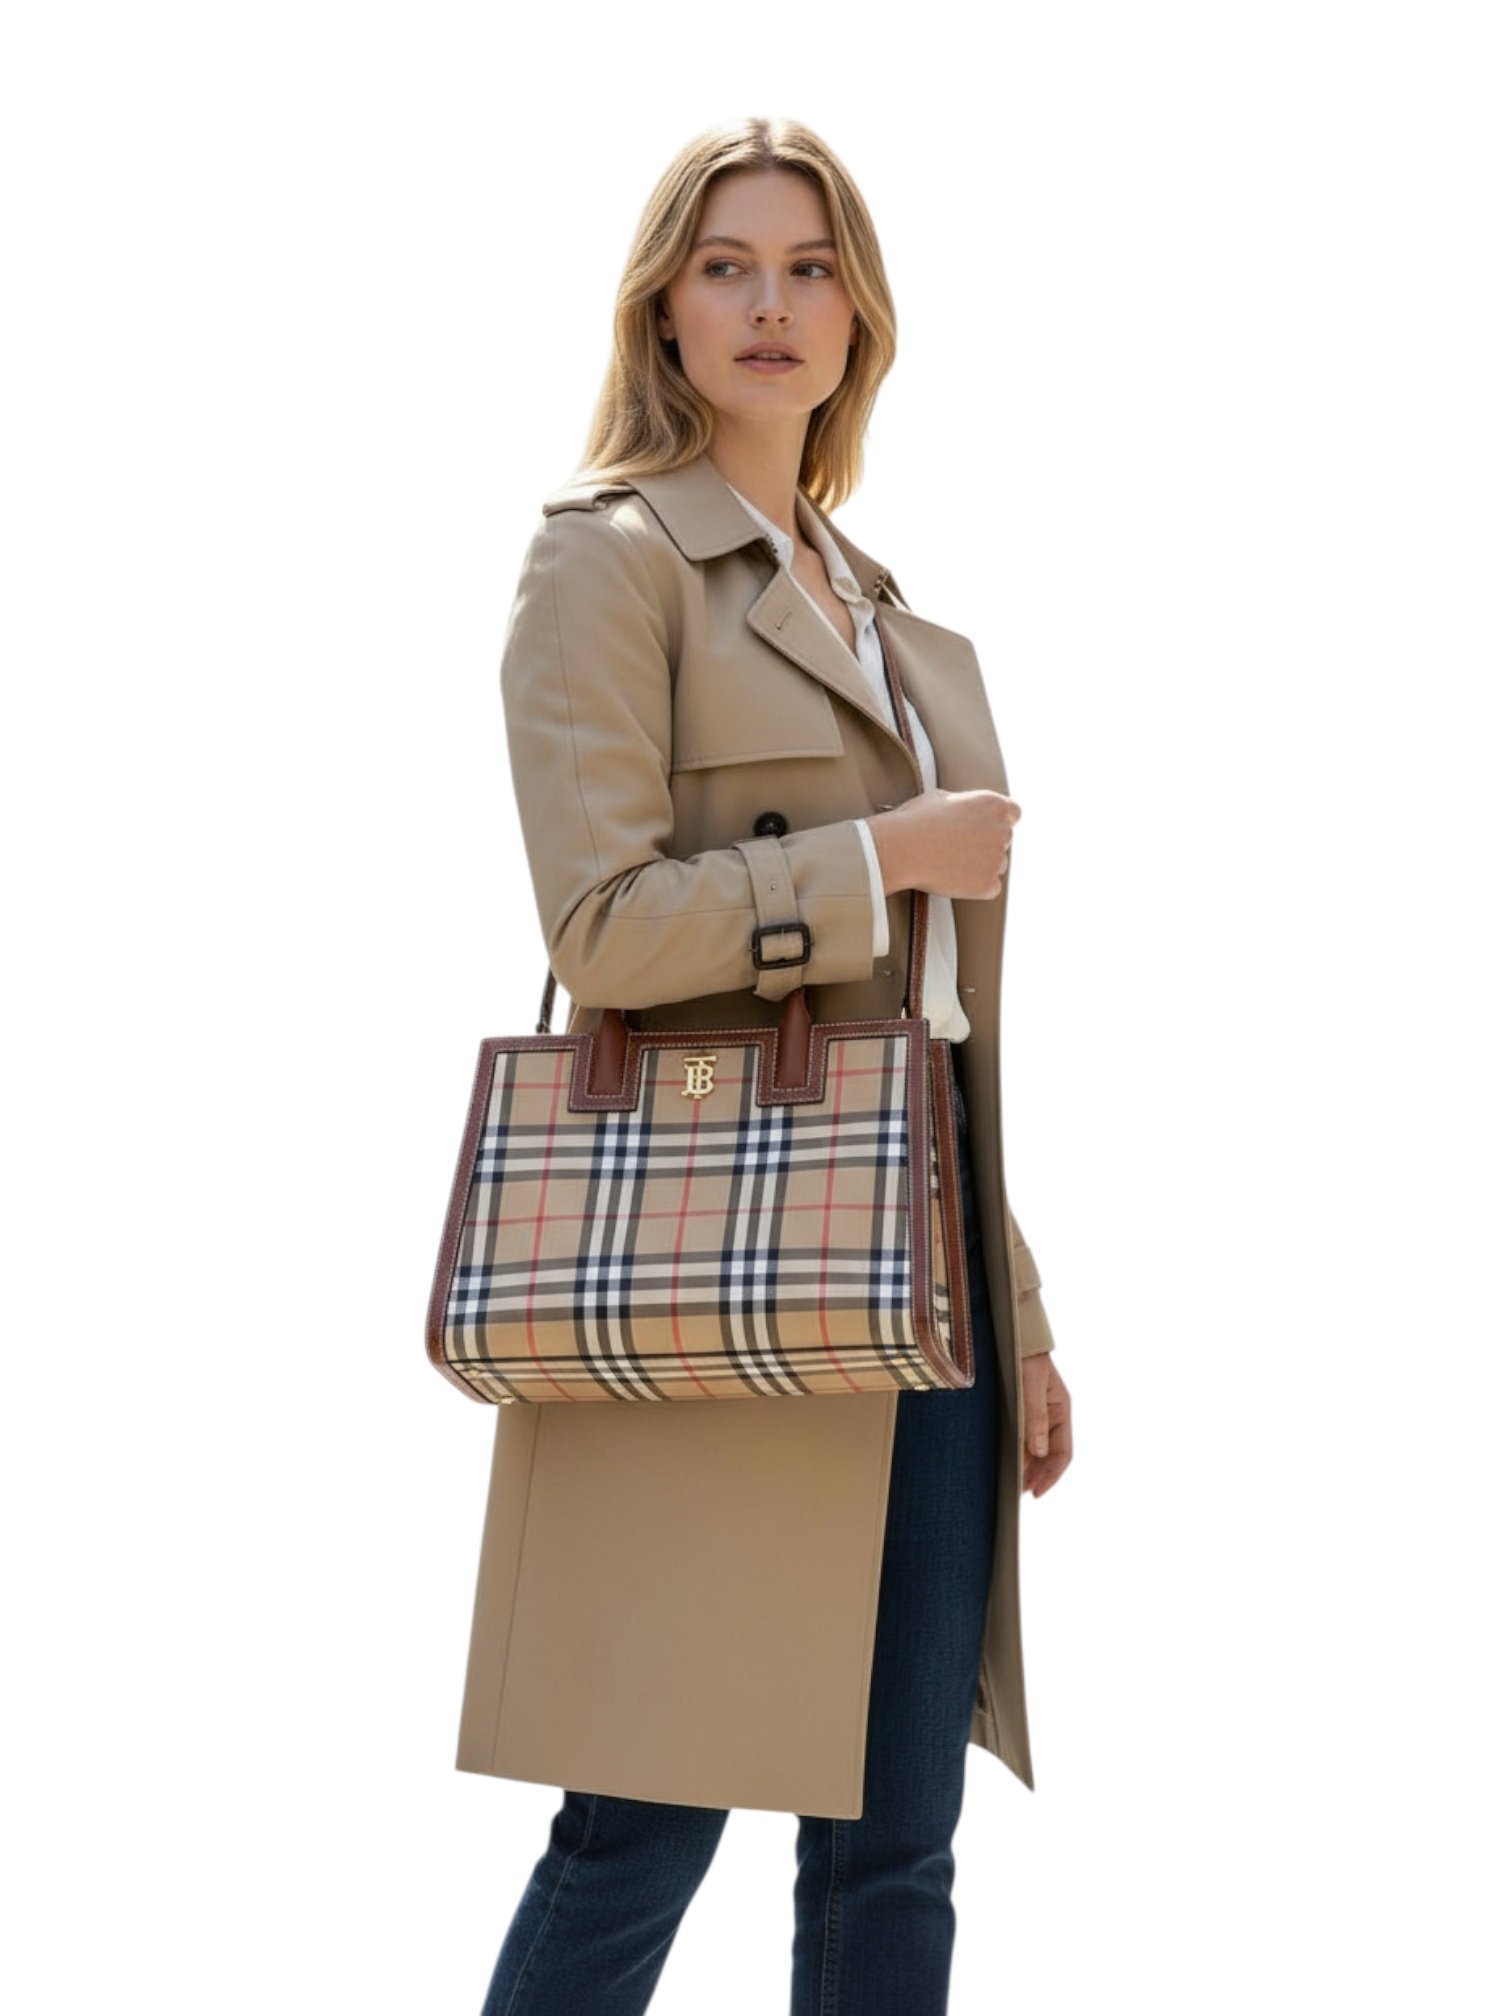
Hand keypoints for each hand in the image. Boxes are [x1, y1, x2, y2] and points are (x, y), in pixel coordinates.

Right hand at [866, 789, 1020, 901]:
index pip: (1014, 813)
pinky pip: (990, 887)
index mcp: (993, 804)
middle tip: (958, 848)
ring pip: (997, 865)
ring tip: (949, 864)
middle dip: (986, 844)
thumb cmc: (914, 821)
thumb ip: (964, 805)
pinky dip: (976, 886)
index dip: (1000, 820)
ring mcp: (997, 859)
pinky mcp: (987, 884)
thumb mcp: (941, 798)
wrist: (901, 849)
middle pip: (1004, 840)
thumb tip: (965, 812)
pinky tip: (953, 879)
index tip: (987, 828)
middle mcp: (1001, 831)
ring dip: (981, 865)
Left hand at [1021, 1353, 1071, 1495]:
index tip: (1037, 1491)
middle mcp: (1052, 1415)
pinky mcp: (1023, 1411)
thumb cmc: (1025, 1357)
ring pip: (1038, 1450)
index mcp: (1061, 1410)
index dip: (1052, 1475)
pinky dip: (1020, 1454)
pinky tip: (1011, 1462)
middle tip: (1021, 1492)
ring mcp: (1038, 1414)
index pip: (1063, 1453)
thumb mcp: (1031, 1386)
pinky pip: (1025, 1438)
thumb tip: (1040, 1451)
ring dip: (1029, 1468)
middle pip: (1050, 1455)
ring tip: (1015, 1483)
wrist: (1013, 1337)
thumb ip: (1035, 1417)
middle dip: (1038, 1476)